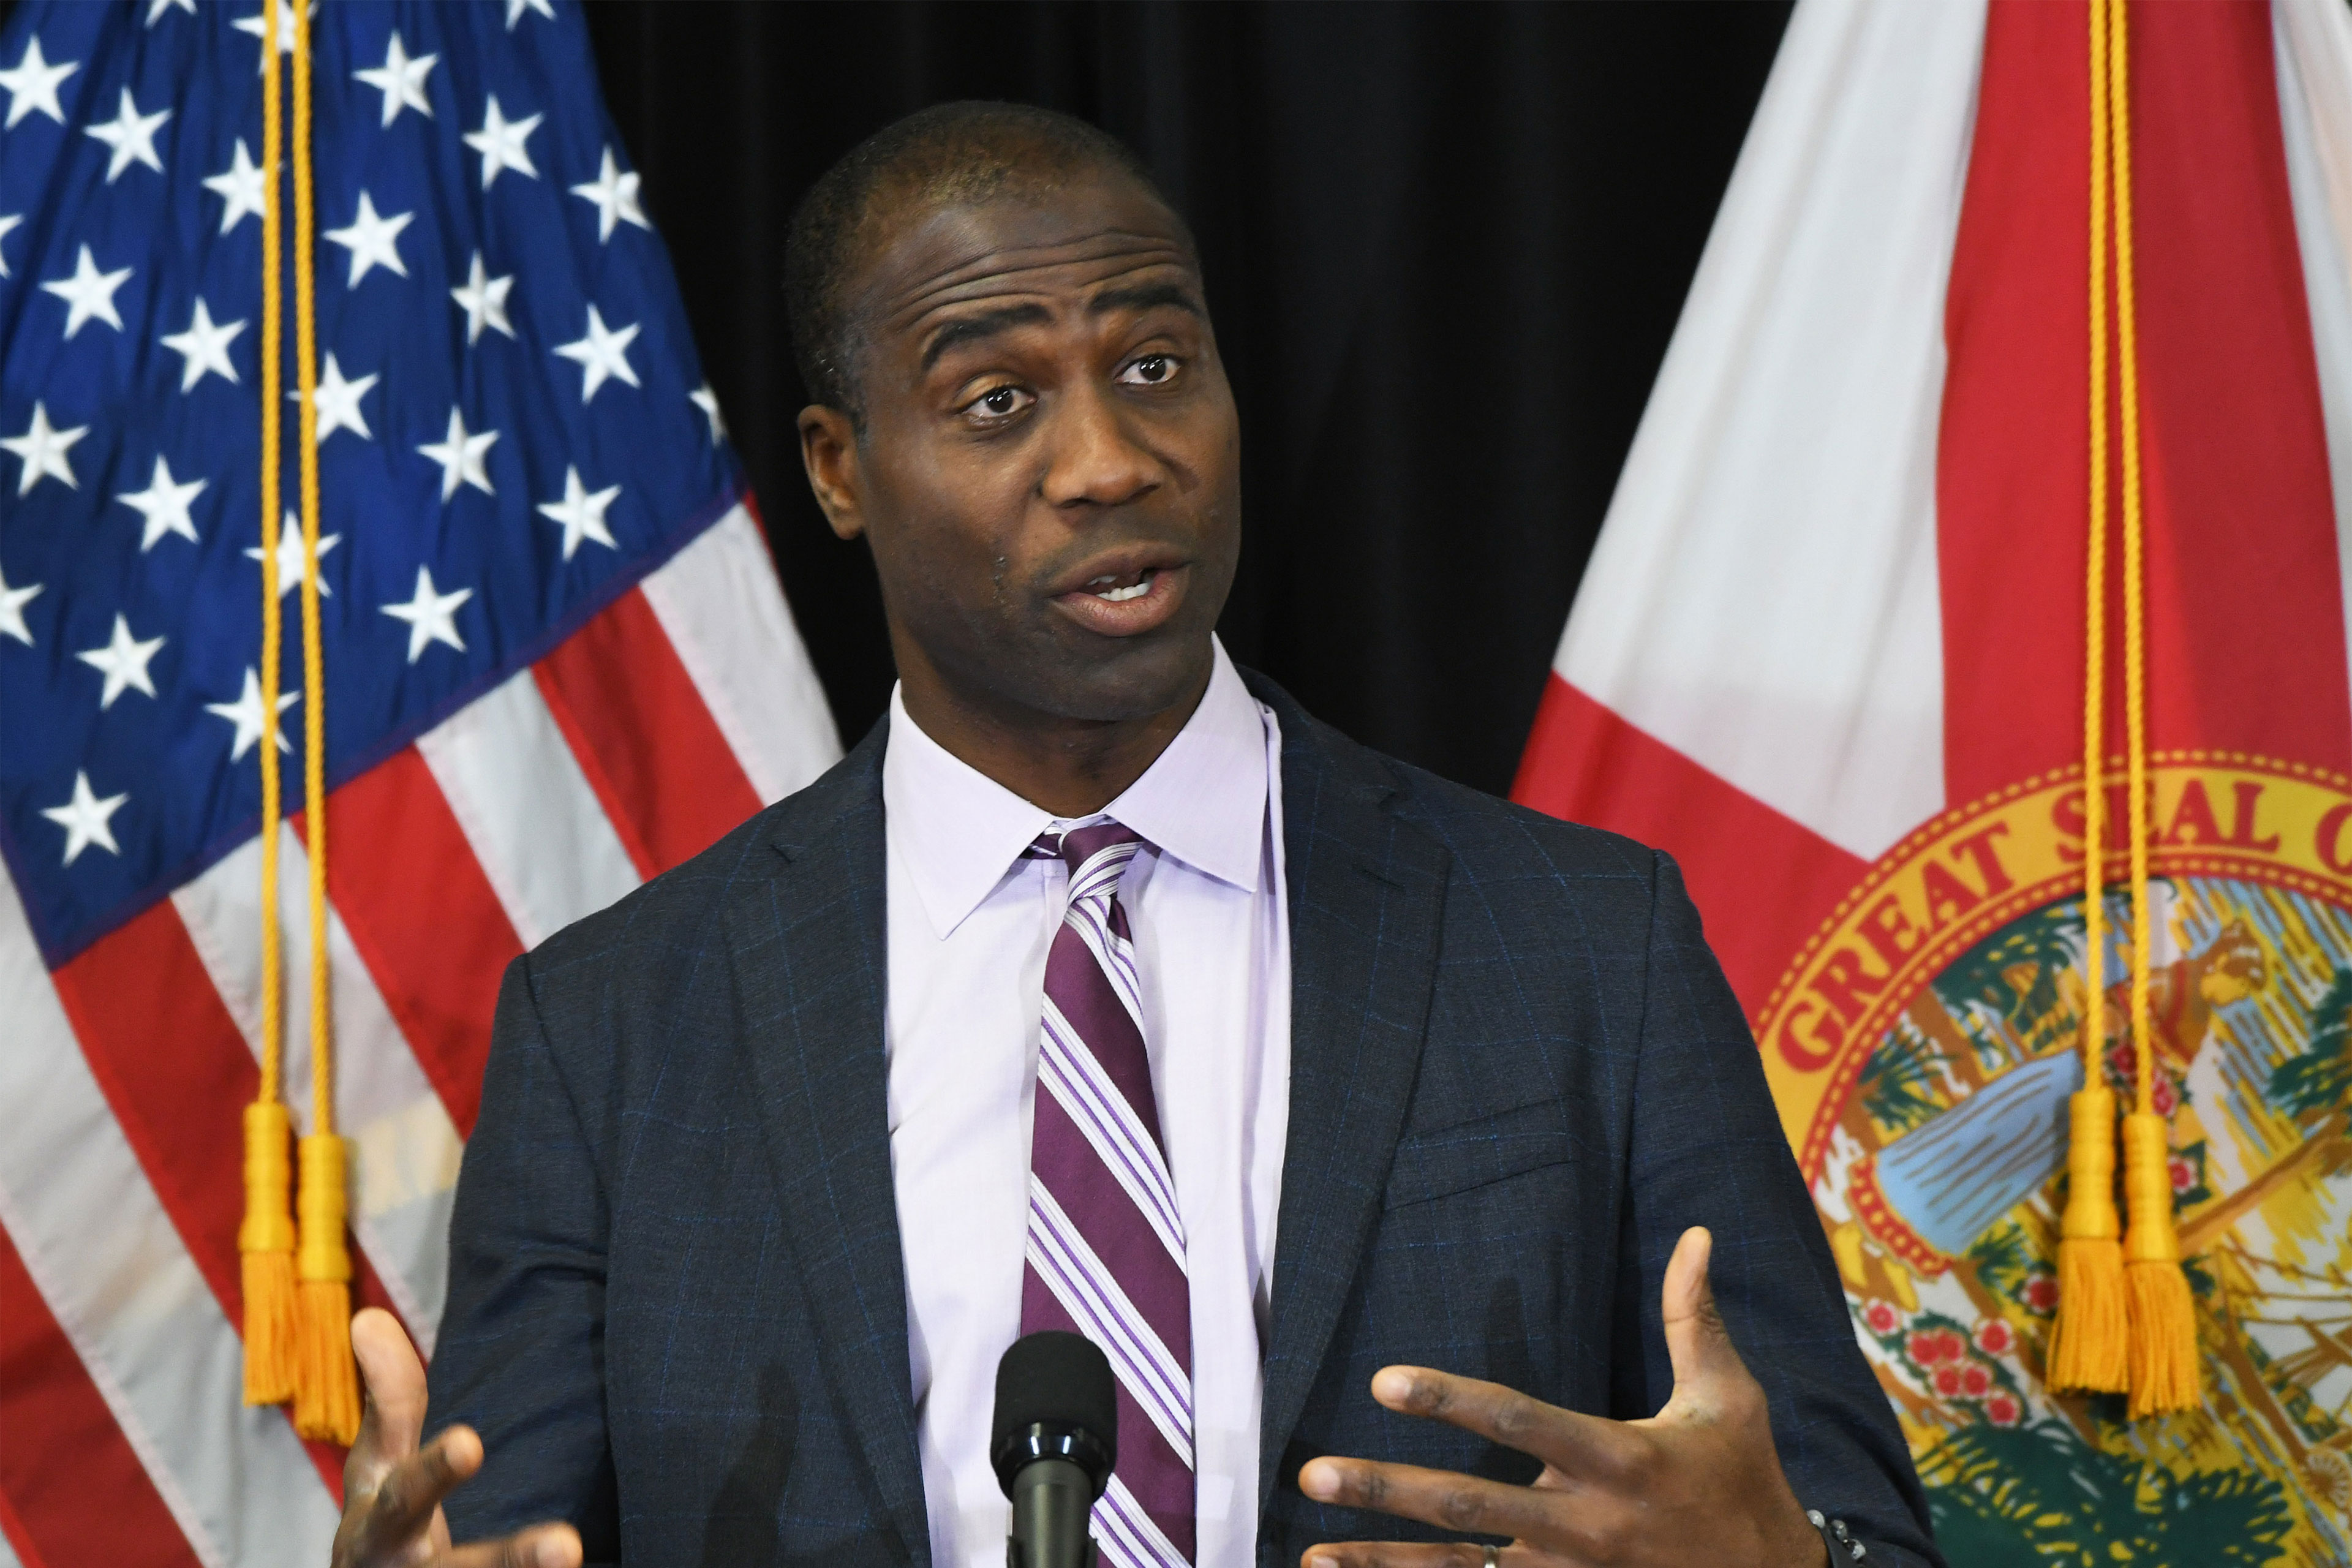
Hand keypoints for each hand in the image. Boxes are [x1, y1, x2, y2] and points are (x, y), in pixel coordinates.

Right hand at [330, 1307, 583, 1567]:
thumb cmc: (382, 1526)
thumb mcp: (378, 1466)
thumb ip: (388, 1401)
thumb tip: (370, 1314)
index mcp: (377, 1525)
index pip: (407, 1493)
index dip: (435, 1471)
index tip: (470, 1442)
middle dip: (507, 1558)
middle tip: (566, 1545)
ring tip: (575, 1554)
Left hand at [1296, 1228, 1826, 1567]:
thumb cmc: (1743, 1481)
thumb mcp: (1731, 1398)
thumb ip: (1694, 1317)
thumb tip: (1696, 1234)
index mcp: (1621, 1462)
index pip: (1520, 1421)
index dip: (1451, 1400)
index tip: (1384, 1381)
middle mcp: (1587, 1527)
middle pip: (1472, 1508)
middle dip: (1389, 1492)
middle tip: (1315, 1472)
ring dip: (1383, 1565)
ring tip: (1310, 1555)